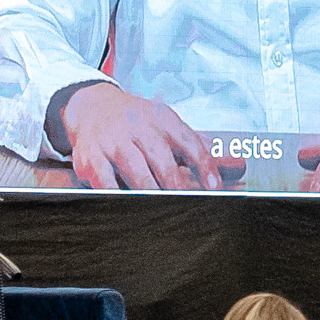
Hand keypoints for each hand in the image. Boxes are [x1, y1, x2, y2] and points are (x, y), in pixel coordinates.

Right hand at [59, 83, 238, 191]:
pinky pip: (106, 184)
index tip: (214, 187)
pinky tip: (127, 208)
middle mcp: (138, 128)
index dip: (204, 166)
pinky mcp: (91, 158)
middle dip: (177, 188)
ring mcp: (113, 143)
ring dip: (151, 194)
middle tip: (187, 206)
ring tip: (163, 212)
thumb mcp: (165, 125)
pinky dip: (118, 198)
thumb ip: (193, 148)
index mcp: (162, 119)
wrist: (94, 106)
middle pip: (163, 162)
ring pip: (137, 174)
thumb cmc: (136, 123)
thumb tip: (228, 171)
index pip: (190, 143)